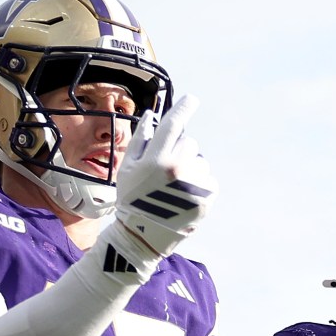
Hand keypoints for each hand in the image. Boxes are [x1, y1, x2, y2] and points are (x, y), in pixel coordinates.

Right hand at [97, 96, 214, 270]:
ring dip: (190, 166)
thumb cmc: (132, 198)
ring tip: (174, 187)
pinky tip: (185, 196)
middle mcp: (178, 169)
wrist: (144, 235)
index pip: (174, 125)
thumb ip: (141, 139)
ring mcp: (194, 183)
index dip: (184, 108)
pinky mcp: (207, 197)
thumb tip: (153, 116)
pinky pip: (208, 177)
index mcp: (157, 159)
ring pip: (199, 160)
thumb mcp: (128, 168)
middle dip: (179, 149)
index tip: (193, 99)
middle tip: (166, 170)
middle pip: (188, 142)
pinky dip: (199, 182)